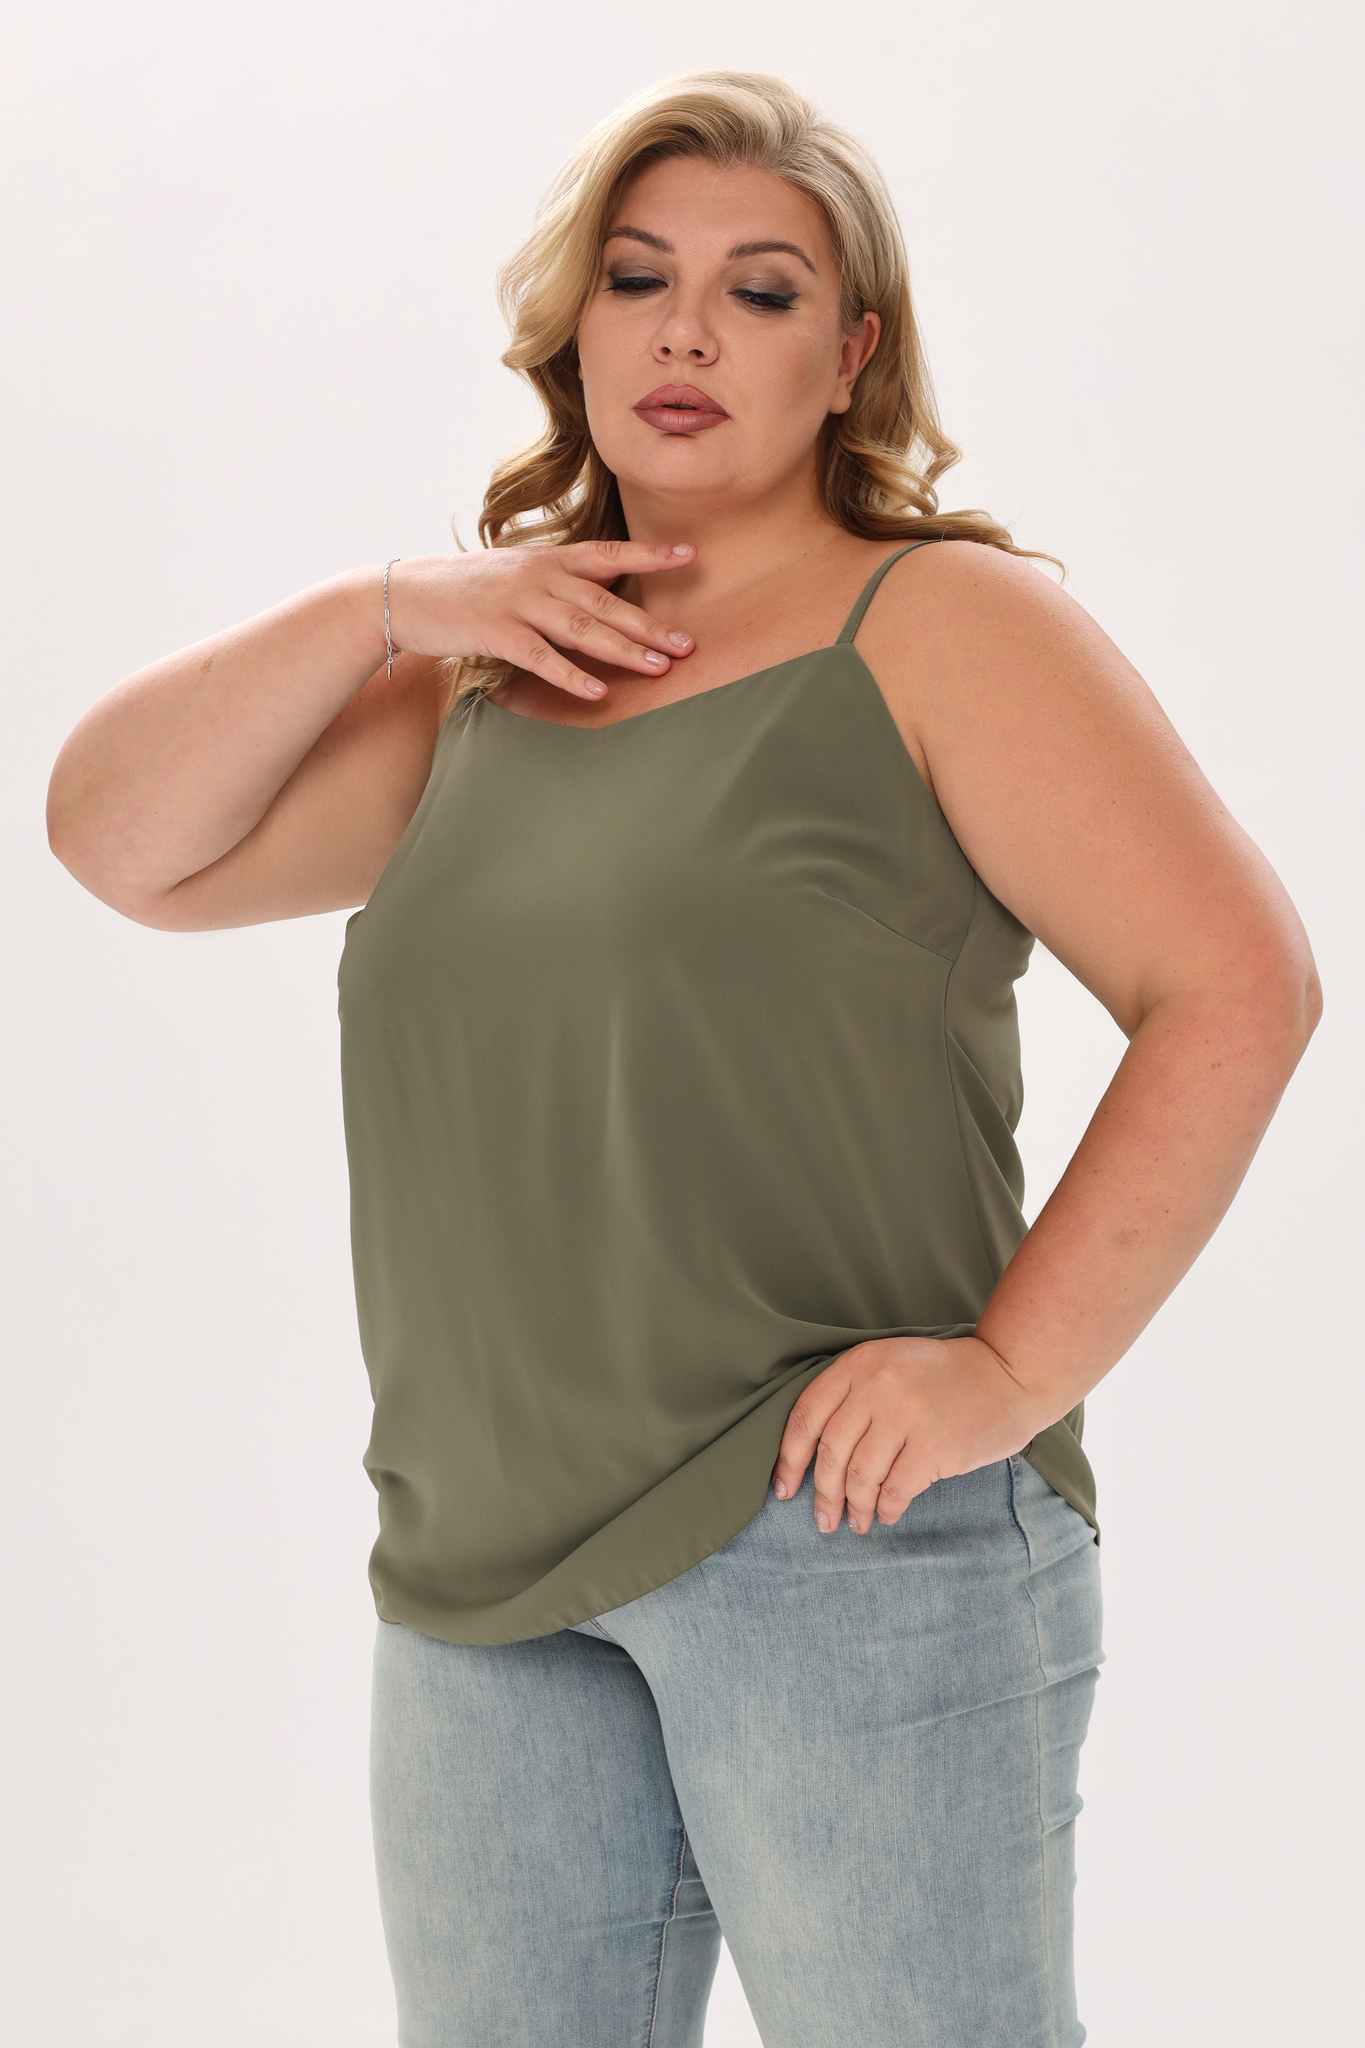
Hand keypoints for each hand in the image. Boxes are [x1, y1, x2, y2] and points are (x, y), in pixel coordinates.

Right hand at [384, 540, 695, 699]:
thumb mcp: (516, 571)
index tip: (691, 556)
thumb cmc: (466, 588)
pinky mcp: (496, 633)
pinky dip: (571, 676)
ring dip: (624, 649)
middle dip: (649, 623)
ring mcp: (517, 603)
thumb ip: (557, 582)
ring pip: (581, 629)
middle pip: (605, 600)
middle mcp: (539, 577)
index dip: (650, 554)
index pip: (608, 553)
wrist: (406, 594)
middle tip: (688, 644)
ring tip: (659, 668)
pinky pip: (541, 658)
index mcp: (548, 559)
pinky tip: (598, 692)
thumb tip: (598, 598)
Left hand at [770, 1336, 1043, 1533]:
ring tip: (856, 1523)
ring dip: (854, 1508)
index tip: (784, 1488)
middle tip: (823, 1519)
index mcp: (860, 1363)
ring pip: (860, 1476)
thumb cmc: (945, 1377)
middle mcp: (878, 1386)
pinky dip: (885, 1509)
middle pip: (830, 1452)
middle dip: (822, 1494)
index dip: (789, 1459)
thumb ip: (853, 1394)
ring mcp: (906, 1416)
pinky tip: (885, 1515)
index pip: (806, 1416)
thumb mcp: (891, 1364)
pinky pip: (894, 1490)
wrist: (1009, 1374)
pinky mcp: (933, 1447)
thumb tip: (813, 1455)